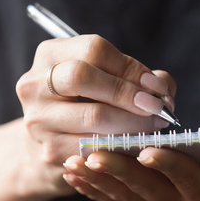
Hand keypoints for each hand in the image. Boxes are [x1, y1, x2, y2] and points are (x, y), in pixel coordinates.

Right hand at [15, 35, 176, 195]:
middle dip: (127, 92)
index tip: (156, 86)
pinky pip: (93, 146)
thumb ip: (136, 78)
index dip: (131, 67)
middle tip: (156, 107)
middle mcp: (35, 83)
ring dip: (132, 122)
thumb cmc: (82, 107)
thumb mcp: (101, 82)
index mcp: (50, 55)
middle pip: (83, 76)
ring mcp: (38, 118)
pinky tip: (136, 145)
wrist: (44, 148)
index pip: (93, 50)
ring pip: (93, 115)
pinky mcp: (48, 150)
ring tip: (154, 126)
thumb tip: (164, 87)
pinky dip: (121, 145)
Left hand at [61, 128, 199, 200]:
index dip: (168, 164)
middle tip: (92, 154)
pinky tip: (72, 175)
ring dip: (98, 180)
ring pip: (126, 195)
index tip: (147, 149)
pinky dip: (94, 187)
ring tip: (73, 162)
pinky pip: (117, 197)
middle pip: (148, 189)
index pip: (186, 179)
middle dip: (118, 171)